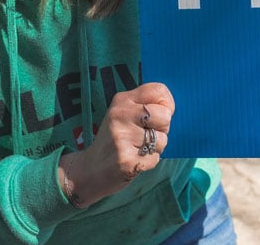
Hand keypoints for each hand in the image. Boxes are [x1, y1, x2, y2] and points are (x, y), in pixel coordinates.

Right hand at [58, 82, 174, 206]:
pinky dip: (149, 162)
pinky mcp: (126, 160)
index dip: (167, 104)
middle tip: (145, 135)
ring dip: (155, 148)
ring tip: (137, 148)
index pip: (159, 90)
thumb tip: (169, 108)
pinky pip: (155, 158)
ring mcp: (122, 137)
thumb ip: (146, 105)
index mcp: (122, 100)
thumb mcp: (125, 114)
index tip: (158, 116)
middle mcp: (120, 115)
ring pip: (162, 139)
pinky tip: (134, 160)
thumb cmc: (117, 138)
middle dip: (162, 129)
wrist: (90, 169)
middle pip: (165, 116)